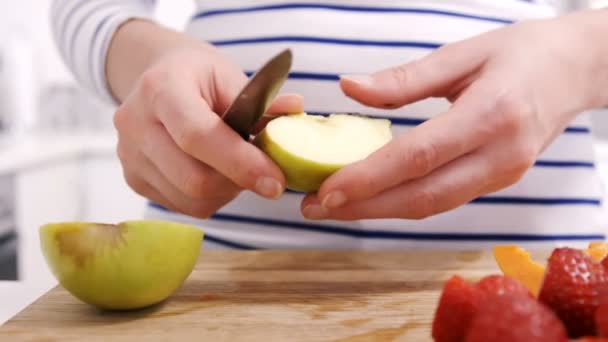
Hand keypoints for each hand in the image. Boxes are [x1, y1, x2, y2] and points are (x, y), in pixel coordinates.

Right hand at [113, 43, 302, 217]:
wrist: (154, 78)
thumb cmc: (197, 76)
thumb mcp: (229, 75)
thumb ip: (261, 101)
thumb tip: (297, 111)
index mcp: (161, 89)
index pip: (198, 136)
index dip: (240, 163)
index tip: (276, 181)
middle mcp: (136, 124)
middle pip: (193, 178)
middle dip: (238, 182)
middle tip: (264, 173)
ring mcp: (129, 156)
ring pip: (190, 198)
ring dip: (227, 192)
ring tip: (238, 167)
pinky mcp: (134, 180)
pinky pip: (182, 205)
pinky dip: (210, 197)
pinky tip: (217, 173)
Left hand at [301, 9, 607, 219]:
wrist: (577, 70)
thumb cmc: (522, 53)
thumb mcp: (463, 53)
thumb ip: (405, 79)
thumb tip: (349, 89)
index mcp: (492, 115)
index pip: (418, 157)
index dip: (369, 178)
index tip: (325, 190)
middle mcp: (501, 155)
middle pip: (422, 196)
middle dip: (364, 207)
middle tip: (314, 207)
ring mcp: (504, 174)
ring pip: (432, 205)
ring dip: (379, 211)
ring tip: (335, 207)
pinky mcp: (499, 181)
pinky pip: (444, 199)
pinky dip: (404, 202)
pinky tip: (373, 197)